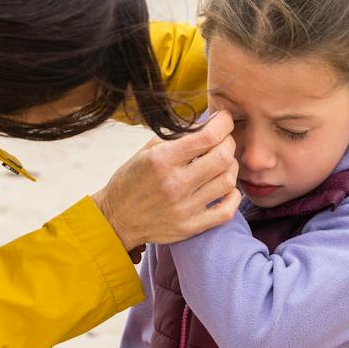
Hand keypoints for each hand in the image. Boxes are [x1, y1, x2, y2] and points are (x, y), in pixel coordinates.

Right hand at [92, 111, 239, 248]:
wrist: (115, 219)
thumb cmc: (131, 181)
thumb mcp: (146, 151)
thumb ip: (177, 138)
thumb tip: (208, 125)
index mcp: (162, 160)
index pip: (207, 137)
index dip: (223, 123)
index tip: (224, 120)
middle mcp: (175, 184)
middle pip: (223, 157)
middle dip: (229, 143)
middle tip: (224, 141)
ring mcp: (184, 208)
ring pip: (228, 181)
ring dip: (231, 167)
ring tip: (222, 163)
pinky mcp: (189, 227)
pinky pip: (226, 211)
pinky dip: (233, 196)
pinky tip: (225, 188)